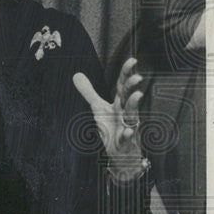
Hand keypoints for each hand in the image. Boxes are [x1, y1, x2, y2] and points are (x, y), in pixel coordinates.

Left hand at [73, 58, 146, 179]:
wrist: (122, 154)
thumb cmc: (112, 128)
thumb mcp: (98, 109)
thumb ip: (89, 92)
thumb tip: (76, 73)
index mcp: (119, 104)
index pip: (123, 86)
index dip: (126, 74)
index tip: (132, 60)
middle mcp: (125, 113)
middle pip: (129, 97)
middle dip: (132, 87)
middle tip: (137, 76)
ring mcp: (127, 127)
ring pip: (132, 115)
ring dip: (134, 105)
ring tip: (137, 95)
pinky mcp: (125, 142)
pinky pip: (128, 138)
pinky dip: (128, 134)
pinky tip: (129, 131)